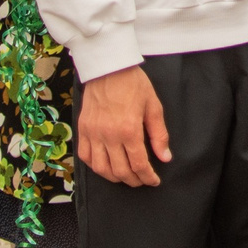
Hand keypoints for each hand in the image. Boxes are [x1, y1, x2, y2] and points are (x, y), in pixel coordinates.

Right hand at [79, 66, 171, 187]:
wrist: (109, 67)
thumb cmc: (134, 84)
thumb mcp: (153, 106)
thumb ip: (159, 135)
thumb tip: (165, 157)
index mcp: (129, 130)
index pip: (139, 164)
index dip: (148, 177)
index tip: (154, 180)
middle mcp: (109, 135)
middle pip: (120, 171)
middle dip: (133, 180)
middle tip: (142, 180)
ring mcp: (93, 133)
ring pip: (101, 168)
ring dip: (114, 178)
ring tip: (125, 176)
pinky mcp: (83, 129)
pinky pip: (85, 156)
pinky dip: (95, 166)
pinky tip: (105, 166)